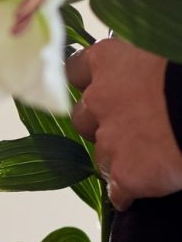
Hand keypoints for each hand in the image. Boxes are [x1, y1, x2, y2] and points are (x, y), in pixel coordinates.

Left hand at [67, 38, 181, 210]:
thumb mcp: (164, 50)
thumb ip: (144, 62)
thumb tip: (148, 73)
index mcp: (110, 60)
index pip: (77, 70)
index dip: (91, 82)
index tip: (103, 86)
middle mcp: (99, 100)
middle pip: (84, 118)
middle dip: (102, 124)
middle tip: (135, 126)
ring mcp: (109, 140)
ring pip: (100, 156)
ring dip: (118, 158)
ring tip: (151, 156)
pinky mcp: (125, 175)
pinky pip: (118, 191)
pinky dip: (129, 192)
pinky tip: (150, 186)